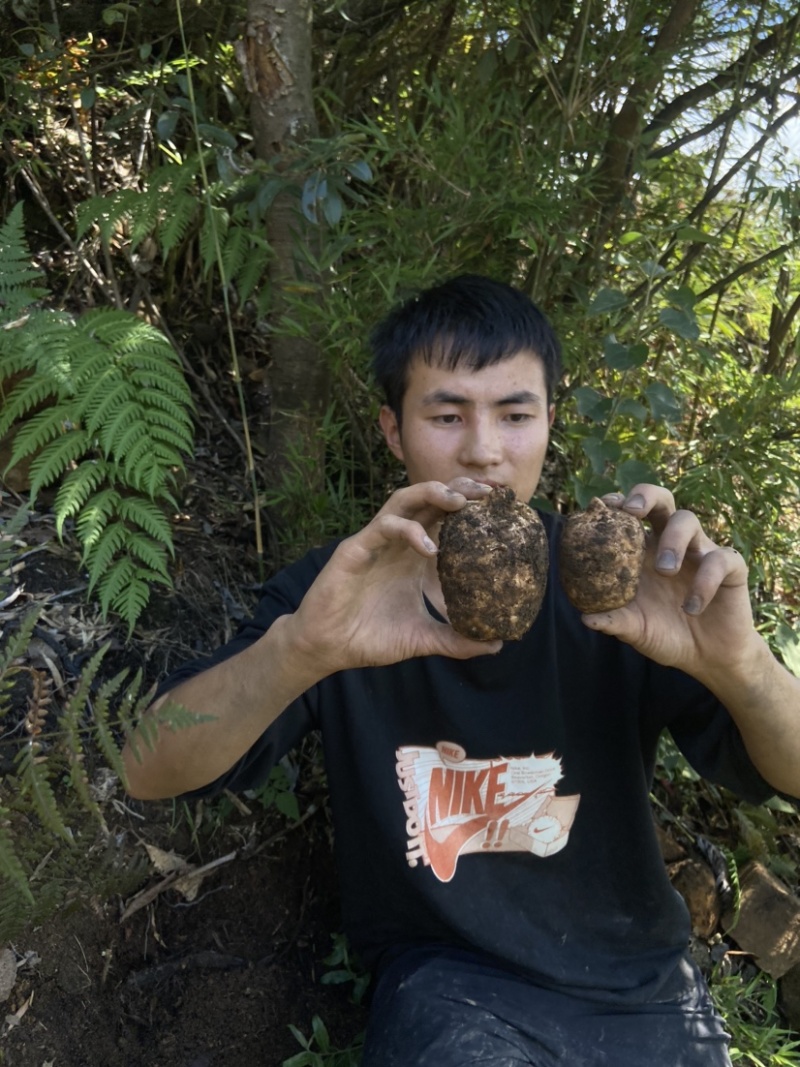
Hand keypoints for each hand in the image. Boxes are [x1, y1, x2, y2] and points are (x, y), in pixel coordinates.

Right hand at [285, 478, 502, 674]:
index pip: (445, 517)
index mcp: (414, 555)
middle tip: (488, 493)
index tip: (501, 505)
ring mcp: (376, 543)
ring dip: (433, 493)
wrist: (328, 649)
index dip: (471, 506)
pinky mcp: (354, 550)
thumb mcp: (422, 639)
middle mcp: (398, 542)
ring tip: (460, 502)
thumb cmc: (370, 637)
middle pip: (429, 498)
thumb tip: (497, 644)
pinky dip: (408, 530)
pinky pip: (383, 527)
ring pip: (404, 499)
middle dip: (458, 488)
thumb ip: (456, 640)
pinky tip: (430, 547)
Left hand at [580, 484, 759, 681]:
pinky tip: (692, 606)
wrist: (707, 659)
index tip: (603, 505)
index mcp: (645, 551)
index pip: (631, 515)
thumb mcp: (636, 630)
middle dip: (646, 496)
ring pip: (688, 520)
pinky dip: (705, 581)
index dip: (618, 503)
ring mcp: (701, 551)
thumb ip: (614, 622)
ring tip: (665, 570)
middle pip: (661, 500)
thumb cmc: (666, 635)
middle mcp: (672, 543)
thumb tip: (585, 618)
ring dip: (673, 540)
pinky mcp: (730, 569)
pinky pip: (720, 560)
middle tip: (632, 512)